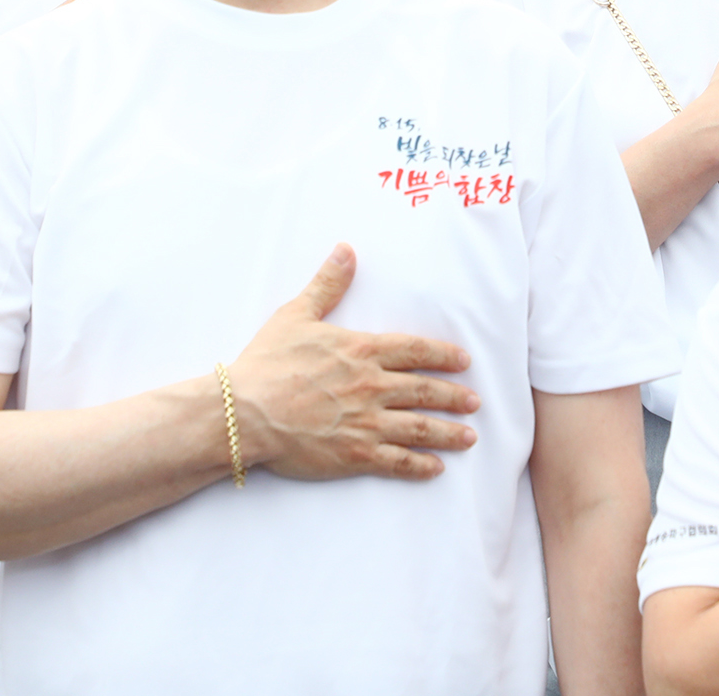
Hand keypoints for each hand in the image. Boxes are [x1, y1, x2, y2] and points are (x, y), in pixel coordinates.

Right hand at [228, 244, 479, 481]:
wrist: (243, 411)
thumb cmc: (266, 363)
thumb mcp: (296, 315)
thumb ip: (327, 284)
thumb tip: (346, 251)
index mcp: (361, 351)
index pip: (416, 351)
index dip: (444, 356)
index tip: (464, 361)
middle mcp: (372, 386)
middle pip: (426, 391)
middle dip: (454, 397)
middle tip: (475, 401)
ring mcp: (366, 422)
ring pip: (419, 428)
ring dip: (448, 432)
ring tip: (469, 436)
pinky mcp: (355, 454)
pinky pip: (397, 461)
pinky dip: (420, 466)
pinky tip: (435, 468)